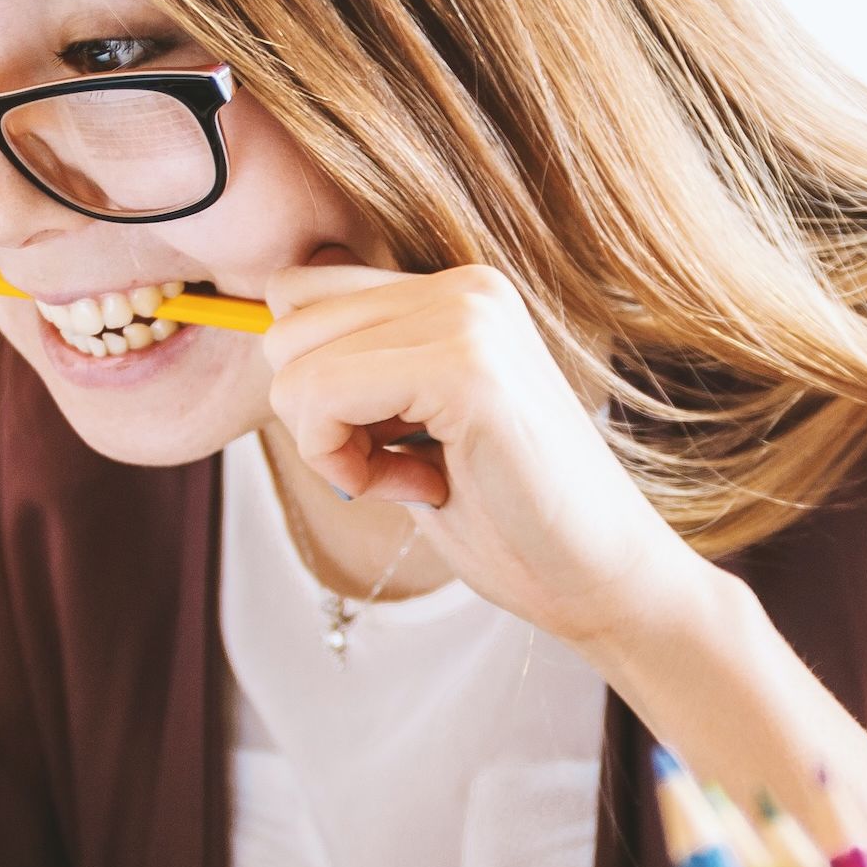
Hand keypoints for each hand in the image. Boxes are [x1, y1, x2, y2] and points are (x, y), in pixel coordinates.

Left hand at [261, 261, 716, 649]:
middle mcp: (465, 286)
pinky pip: (322, 395)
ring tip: (414, 476)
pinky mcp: (467, 369)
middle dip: (315, 414)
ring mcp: (470, 318)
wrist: (602, 580)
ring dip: (330, 443)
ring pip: (294, 362)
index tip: (382, 443)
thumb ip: (360, 373)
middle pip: (285, 322)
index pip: (301, 293)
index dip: (314, 384)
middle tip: (396, 466)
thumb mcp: (415, 426)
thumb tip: (264, 335)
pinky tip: (418, 488)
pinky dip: (343, 462)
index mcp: (458, 291)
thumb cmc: (510, 519)